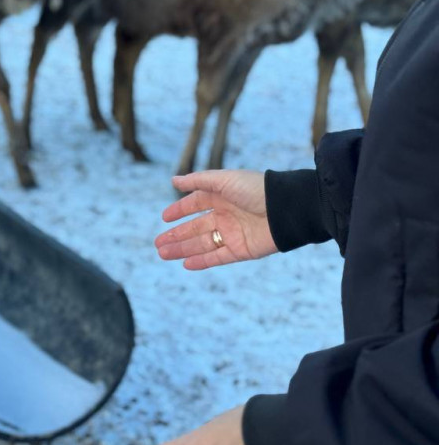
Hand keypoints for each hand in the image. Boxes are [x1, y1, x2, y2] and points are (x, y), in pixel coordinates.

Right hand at [155, 171, 276, 269]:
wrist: (287, 209)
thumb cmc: (257, 189)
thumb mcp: (224, 180)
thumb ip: (198, 181)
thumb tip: (173, 180)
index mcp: (221, 197)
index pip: (195, 204)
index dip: (179, 211)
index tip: (164, 218)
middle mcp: (225, 216)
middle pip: (195, 228)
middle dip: (176, 236)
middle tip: (157, 244)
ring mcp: (232, 234)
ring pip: (202, 244)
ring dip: (182, 249)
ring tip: (163, 254)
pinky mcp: (241, 250)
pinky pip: (217, 257)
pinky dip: (202, 261)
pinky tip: (186, 264)